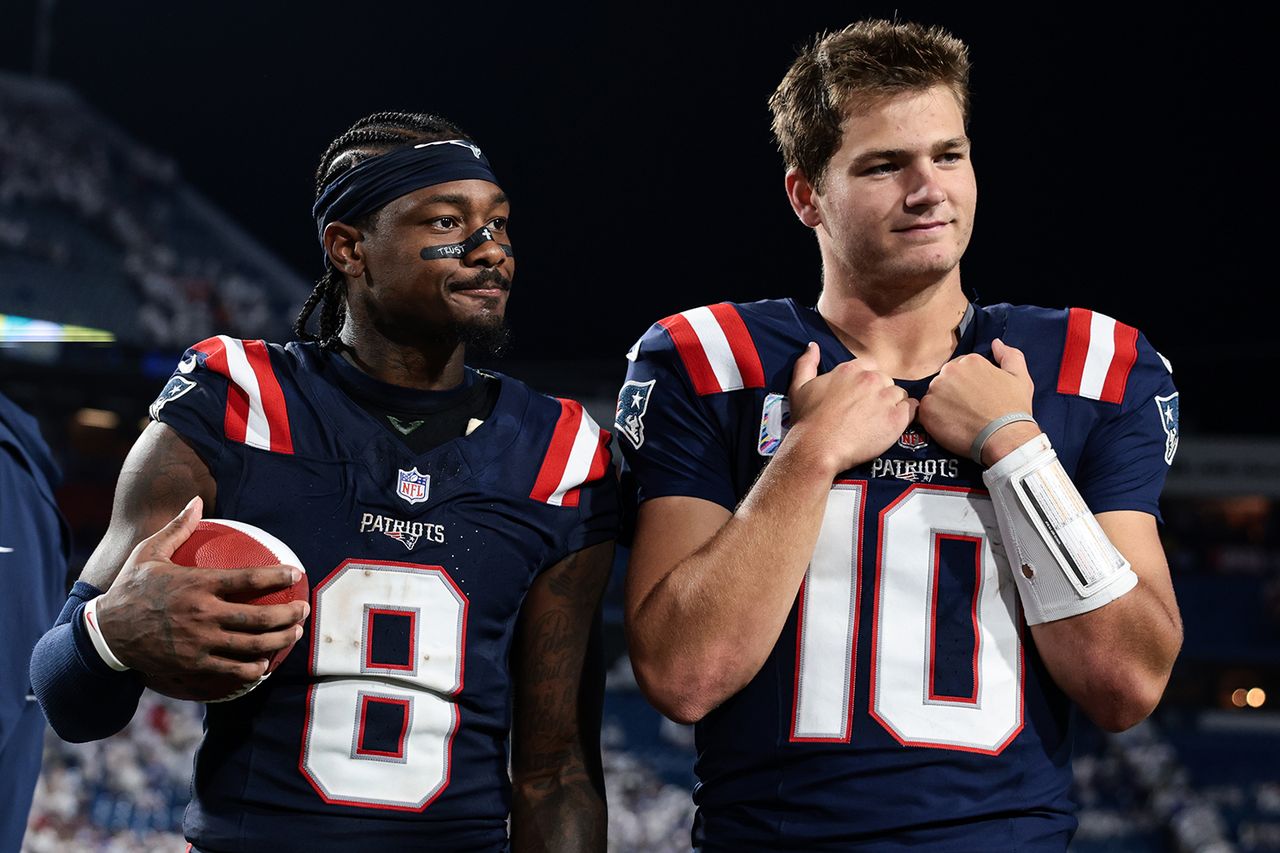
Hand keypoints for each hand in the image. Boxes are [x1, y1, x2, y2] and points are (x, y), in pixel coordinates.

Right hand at [95, 496, 309, 683]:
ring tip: (295, 633)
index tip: (296, 574)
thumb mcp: (149, 553)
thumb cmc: (130, 588)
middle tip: (304, 609)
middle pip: (260, 617)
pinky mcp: (193, 665)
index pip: (249, 579)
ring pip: (252, 645)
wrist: (104, 634)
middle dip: (290, 614)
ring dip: (280, 641)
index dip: (278, 576)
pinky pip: (231, 670)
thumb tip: (197, 500)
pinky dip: (253, 668)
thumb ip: (177, 528)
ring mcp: (199, 643)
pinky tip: (264, 664)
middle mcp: (202, 614)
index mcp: (197, 584)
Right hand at [784, 343, 915, 474]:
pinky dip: (906, 416)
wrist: (817, 448)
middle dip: (879, 394)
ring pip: (899, 395)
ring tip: (879, 422)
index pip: (870, 368)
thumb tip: (813, 346)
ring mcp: (885, 398)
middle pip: (886, 381)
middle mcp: (870, 379)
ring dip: (892, 405)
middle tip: (867, 413)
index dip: (866, 384)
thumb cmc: (807, 421)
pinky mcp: (896, 418)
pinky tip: (893, 425)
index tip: (859, 398)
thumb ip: (807, 363)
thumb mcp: (799, 387)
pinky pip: (912, 409)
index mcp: (850, 369)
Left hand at [918, 338, 1038, 461]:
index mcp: (970, 360)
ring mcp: (936, 390)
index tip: (975, 398)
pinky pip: (924, 411)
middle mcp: (949, 371)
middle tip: (968, 410)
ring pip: (934, 395)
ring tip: (960, 418)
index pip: (960, 368)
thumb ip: (1009, 355)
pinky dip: (934, 419)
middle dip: (953, 393)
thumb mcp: (1020, 378)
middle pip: (945, 380)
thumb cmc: (1013, 410)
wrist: (1004, 437)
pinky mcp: (926, 409)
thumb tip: (996, 343)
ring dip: (943, 405)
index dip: (968, 385)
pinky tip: (950, 426)